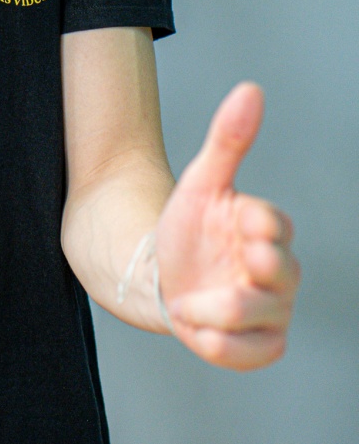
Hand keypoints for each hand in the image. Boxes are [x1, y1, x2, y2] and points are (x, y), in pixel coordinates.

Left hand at [155, 83, 299, 369]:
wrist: (162, 274)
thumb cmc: (189, 226)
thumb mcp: (201, 182)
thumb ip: (228, 139)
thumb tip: (250, 89)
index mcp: (266, 229)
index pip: (278, 226)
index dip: (264, 223)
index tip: (243, 218)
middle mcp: (276, 271)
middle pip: (282, 275)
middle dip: (260, 270)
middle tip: (240, 262)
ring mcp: (270, 310)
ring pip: (267, 317)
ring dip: (226, 311)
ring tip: (188, 302)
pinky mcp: (258, 344)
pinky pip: (256, 354)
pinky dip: (226, 346)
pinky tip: (196, 329)